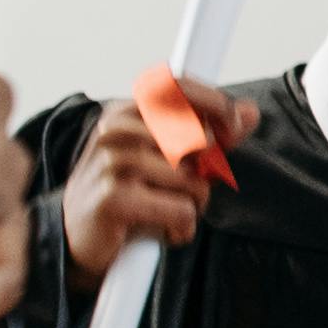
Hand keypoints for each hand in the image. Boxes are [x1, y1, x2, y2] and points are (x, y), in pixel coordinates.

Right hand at [60, 74, 250, 279]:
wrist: (78, 239)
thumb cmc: (125, 193)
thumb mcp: (164, 158)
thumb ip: (208, 134)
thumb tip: (250, 112)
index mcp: (127, 111)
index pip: (181, 89)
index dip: (218, 105)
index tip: (233, 128)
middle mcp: (116, 129)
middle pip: (199, 139)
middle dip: (206, 170)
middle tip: (183, 188)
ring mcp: (113, 161)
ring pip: (194, 180)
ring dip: (193, 205)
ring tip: (167, 211)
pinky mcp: (115, 197)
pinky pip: (181, 210)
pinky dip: (182, 229)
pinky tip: (162, 231)